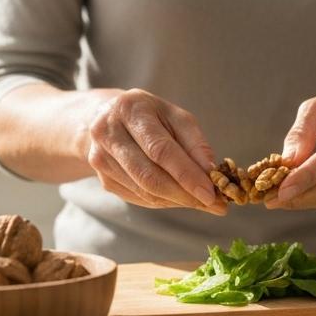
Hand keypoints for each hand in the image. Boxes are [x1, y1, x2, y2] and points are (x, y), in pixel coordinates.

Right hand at [85, 89, 225, 214]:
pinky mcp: (103, 180)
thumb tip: (211, 174)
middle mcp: (109, 134)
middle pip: (149, 176)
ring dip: (177, 201)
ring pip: (144, 192)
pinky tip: (180, 198)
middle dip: (184, 194)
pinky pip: (139, 198)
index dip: (186, 174)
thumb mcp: (176, 117)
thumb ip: (195, 143)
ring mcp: (101, 159)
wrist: (106, 117)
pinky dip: (164, 202)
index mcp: (131, 110)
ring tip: (202, 202)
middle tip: (213, 204)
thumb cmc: (150, 115)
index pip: (160, 150)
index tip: (210, 194)